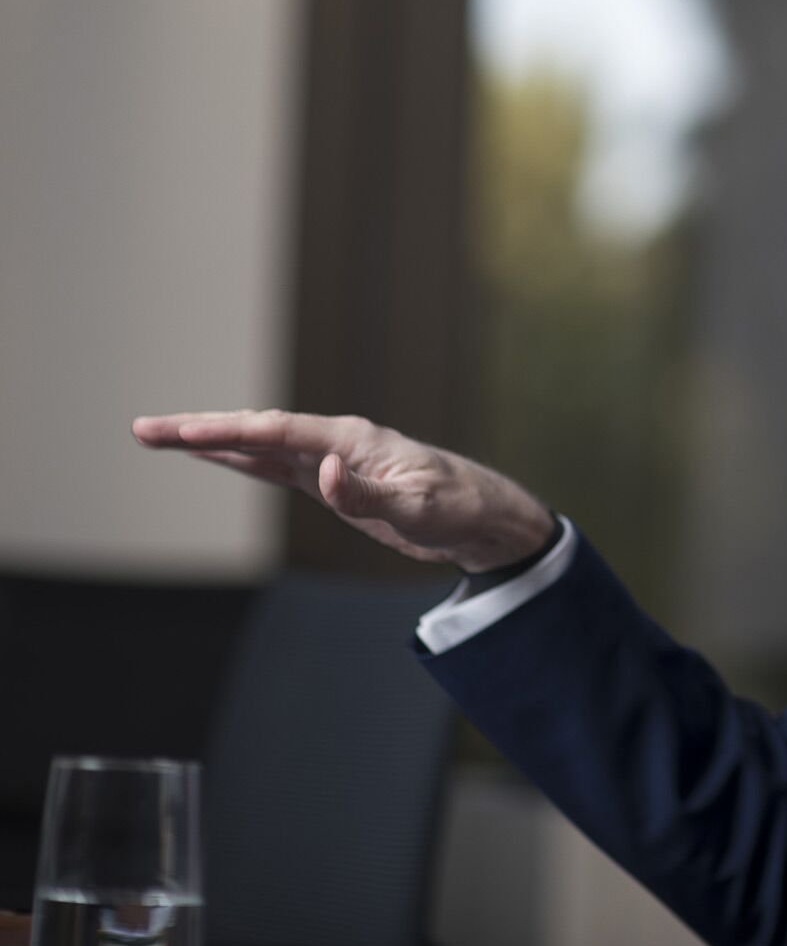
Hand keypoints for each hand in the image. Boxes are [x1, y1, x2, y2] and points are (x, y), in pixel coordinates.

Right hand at [130, 409, 555, 572]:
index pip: (275, 432)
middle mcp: (336, 442)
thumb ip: (366, 493)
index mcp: (351, 440)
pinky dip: (241, 459)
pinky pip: (276, 466)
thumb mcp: (416, 508)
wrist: (484, 515)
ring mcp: (333, 460)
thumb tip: (321, 472)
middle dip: (199, 430)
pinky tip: (214, 455)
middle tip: (144, 430)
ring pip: (259, 446)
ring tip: (160, 438)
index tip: (179, 433)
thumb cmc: (457, 507)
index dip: (224, 432)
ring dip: (211, 442)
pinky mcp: (336, 481)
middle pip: (256, 431)